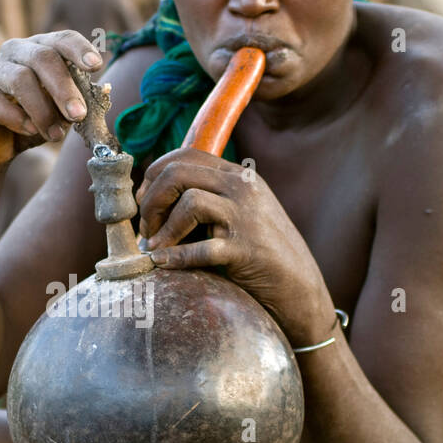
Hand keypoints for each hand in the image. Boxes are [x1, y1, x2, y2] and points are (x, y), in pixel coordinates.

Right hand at [0, 30, 103, 169]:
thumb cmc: (32, 121)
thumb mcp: (60, 112)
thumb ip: (77, 101)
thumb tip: (99, 94)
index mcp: (39, 50)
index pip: (61, 39)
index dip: (79, 49)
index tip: (95, 66)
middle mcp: (14, 53)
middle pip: (42, 57)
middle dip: (64, 87)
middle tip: (78, 115)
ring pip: (19, 79)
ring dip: (43, 110)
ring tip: (56, 135)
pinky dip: (16, 118)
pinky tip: (30, 130)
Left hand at [136, 149, 332, 342]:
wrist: (300, 287)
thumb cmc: (263, 252)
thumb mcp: (241, 211)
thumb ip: (210, 197)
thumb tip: (157, 197)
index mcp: (239, 176)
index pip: (186, 155)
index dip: (154, 175)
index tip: (143, 200)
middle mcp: (243, 189)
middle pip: (179, 174)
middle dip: (151, 201)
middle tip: (145, 228)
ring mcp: (246, 218)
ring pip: (189, 202)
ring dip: (162, 228)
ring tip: (155, 247)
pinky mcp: (245, 250)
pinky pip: (201, 249)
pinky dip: (175, 257)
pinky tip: (163, 263)